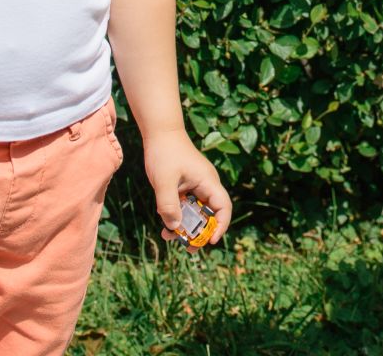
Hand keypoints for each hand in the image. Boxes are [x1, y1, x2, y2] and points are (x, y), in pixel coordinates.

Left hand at [142, 129, 231, 248]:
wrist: (160, 133)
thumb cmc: (165, 153)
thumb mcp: (164, 180)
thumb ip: (168, 205)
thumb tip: (174, 228)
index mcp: (208, 182)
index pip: (223, 207)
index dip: (221, 225)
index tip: (210, 240)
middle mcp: (205, 185)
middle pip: (210, 214)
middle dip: (200, 232)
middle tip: (189, 248)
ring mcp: (195, 186)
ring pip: (196, 212)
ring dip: (185, 226)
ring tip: (169, 237)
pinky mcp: (185, 187)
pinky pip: (185, 206)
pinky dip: (177, 216)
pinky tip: (165, 223)